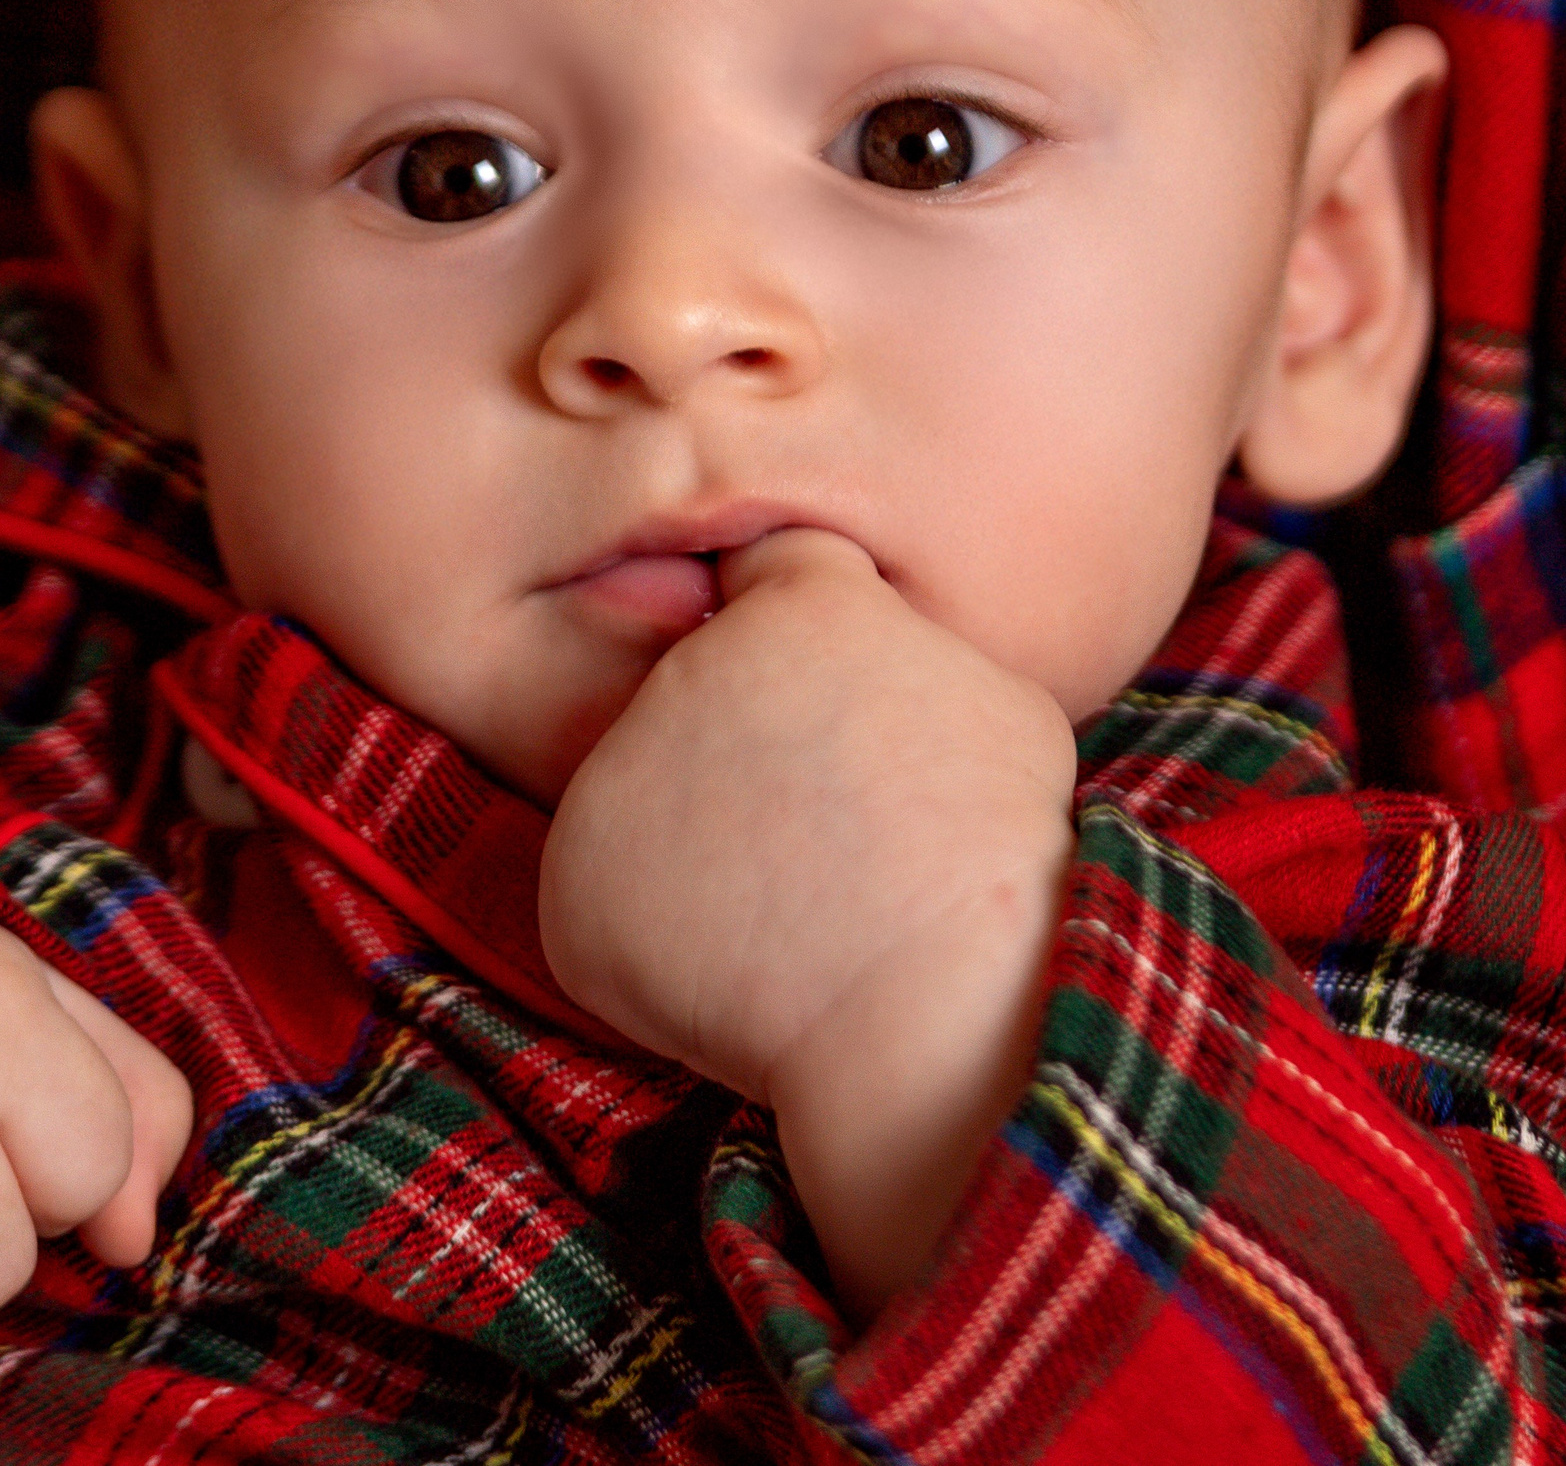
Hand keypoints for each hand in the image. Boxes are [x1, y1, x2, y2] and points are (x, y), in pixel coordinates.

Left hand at [539, 528, 1074, 1317]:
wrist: (929, 1000)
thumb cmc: (993, 857)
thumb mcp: (996, 705)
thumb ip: (906, 661)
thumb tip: (878, 673)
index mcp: (795, 607)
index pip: (765, 564)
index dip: (794, 623)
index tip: (819, 680)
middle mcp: (686, 669)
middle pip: (703, 688)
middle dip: (746, 745)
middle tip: (823, 831)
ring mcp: (615, 772)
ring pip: (653, 794)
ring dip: (701, 837)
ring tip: (791, 908)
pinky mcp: (570, 879)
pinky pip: (609, 894)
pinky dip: (657, 933)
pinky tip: (736, 967)